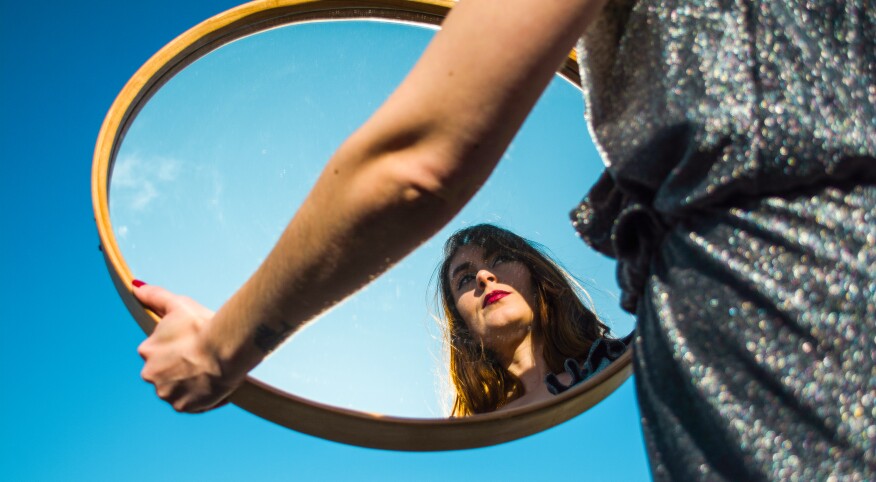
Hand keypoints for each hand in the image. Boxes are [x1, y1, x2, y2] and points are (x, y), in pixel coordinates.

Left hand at [133, 282, 240, 412]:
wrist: (225, 350)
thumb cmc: (202, 325)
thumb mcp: (178, 304)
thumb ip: (155, 296)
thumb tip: (134, 287)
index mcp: (147, 351)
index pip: (158, 352)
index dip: (177, 347)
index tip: (192, 343)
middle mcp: (150, 374)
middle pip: (165, 372)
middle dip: (180, 367)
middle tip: (202, 357)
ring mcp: (166, 392)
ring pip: (176, 388)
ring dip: (189, 382)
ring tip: (209, 370)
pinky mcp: (182, 406)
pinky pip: (190, 403)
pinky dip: (200, 396)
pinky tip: (213, 384)